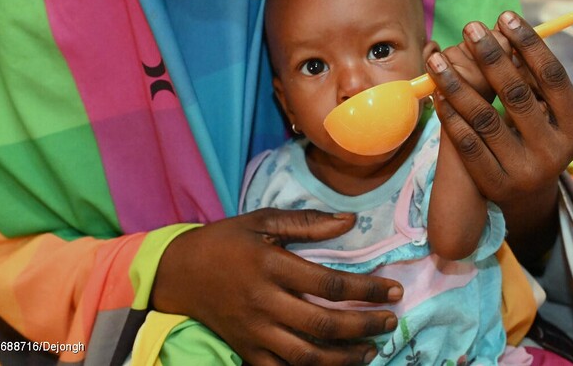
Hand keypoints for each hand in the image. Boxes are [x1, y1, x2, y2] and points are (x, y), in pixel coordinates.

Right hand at [152, 209, 401, 364]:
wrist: (178, 273)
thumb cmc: (225, 241)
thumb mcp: (262, 220)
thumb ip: (307, 223)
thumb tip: (350, 222)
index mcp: (271, 267)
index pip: (330, 284)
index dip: (367, 289)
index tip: (393, 290)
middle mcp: (264, 302)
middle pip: (324, 324)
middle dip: (364, 326)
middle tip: (390, 322)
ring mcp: (254, 331)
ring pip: (307, 356)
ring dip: (345, 358)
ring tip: (371, 351)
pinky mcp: (245, 350)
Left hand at [426, 12, 572, 266]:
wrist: (524, 195)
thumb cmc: (534, 136)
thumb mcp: (545, 113)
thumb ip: (531, 79)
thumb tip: (505, 28)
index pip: (552, 78)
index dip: (530, 44)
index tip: (506, 17)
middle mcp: (555, 153)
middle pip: (517, 94)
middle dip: (491, 55)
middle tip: (470, 27)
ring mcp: (523, 171)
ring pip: (484, 118)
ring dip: (456, 82)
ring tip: (437, 56)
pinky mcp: (494, 184)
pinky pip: (466, 142)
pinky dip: (450, 113)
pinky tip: (437, 91)